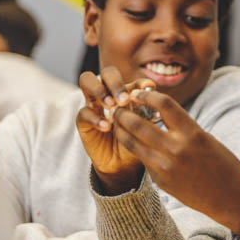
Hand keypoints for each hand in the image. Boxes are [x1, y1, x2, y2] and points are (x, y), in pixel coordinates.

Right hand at [76, 66, 153, 193]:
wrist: (123, 165)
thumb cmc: (138, 144)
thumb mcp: (146, 129)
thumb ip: (149, 114)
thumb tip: (156, 99)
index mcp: (129, 94)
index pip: (132, 80)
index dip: (140, 82)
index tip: (148, 90)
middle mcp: (111, 94)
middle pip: (108, 73)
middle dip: (116, 82)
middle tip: (124, 100)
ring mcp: (95, 104)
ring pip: (87, 80)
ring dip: (100, 90)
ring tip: (111, 105)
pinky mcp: (84, 120)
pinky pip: (84, 112)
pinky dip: (95, 118)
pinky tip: (106, 127)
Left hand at [109, 89, 239, 233]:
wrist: (231, 198)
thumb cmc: (222, 164)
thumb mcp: (205, 139)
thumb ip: (181, 128)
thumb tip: (157, 116)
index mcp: (192, 133)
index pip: (163, 104)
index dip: (146, 95)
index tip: (139, 93)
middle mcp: (176, 149)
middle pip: (137, 123)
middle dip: (123, 114)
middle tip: (117, 108)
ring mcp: (165, 167)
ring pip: (132, 143)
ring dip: (121, 132)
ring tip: (117, 125)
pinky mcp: (160, 181)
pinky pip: (143, 161)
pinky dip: (137, 151)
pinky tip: (135, 145)